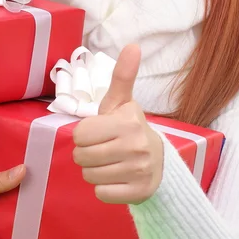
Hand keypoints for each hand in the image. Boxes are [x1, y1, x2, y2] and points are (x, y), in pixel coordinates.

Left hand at [72, 44, 163, 204]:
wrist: (158, 160)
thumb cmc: (128, 127)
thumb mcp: (121, 101)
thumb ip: (122, 75)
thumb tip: (133, 45)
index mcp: (128, 121)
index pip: (80, 134)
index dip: (84, 134)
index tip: (98, 132)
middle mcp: (135, 146)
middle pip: (82, 157)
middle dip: (86, 153)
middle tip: (101, 148)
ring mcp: (139, 171)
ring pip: (89, 176)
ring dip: (93, 171)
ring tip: (108, 162)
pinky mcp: (139, 192)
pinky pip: (101, 193)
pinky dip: (104, 187)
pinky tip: (116, 177)